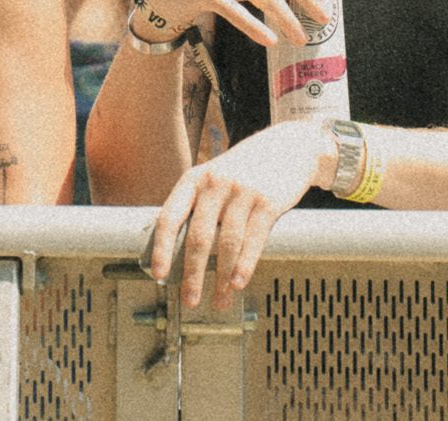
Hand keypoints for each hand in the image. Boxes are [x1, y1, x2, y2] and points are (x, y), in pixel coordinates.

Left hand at [146, 119, 333, 310]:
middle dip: (193, 274)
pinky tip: (238, 283)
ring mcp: (242, 191)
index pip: (170, 217)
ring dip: (221, 278)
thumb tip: (177, 251)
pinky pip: (253, 240)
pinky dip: (244, 266)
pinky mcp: (268, 201)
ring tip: (219, 300)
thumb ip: (198, 206)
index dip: (161, 248)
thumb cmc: (245, 170)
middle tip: (190, 300)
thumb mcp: (214, 177)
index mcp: (193, 180)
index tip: (158, 275)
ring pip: (227, 244)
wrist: (289, 146)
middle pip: (198, 237)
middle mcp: (215, 183)